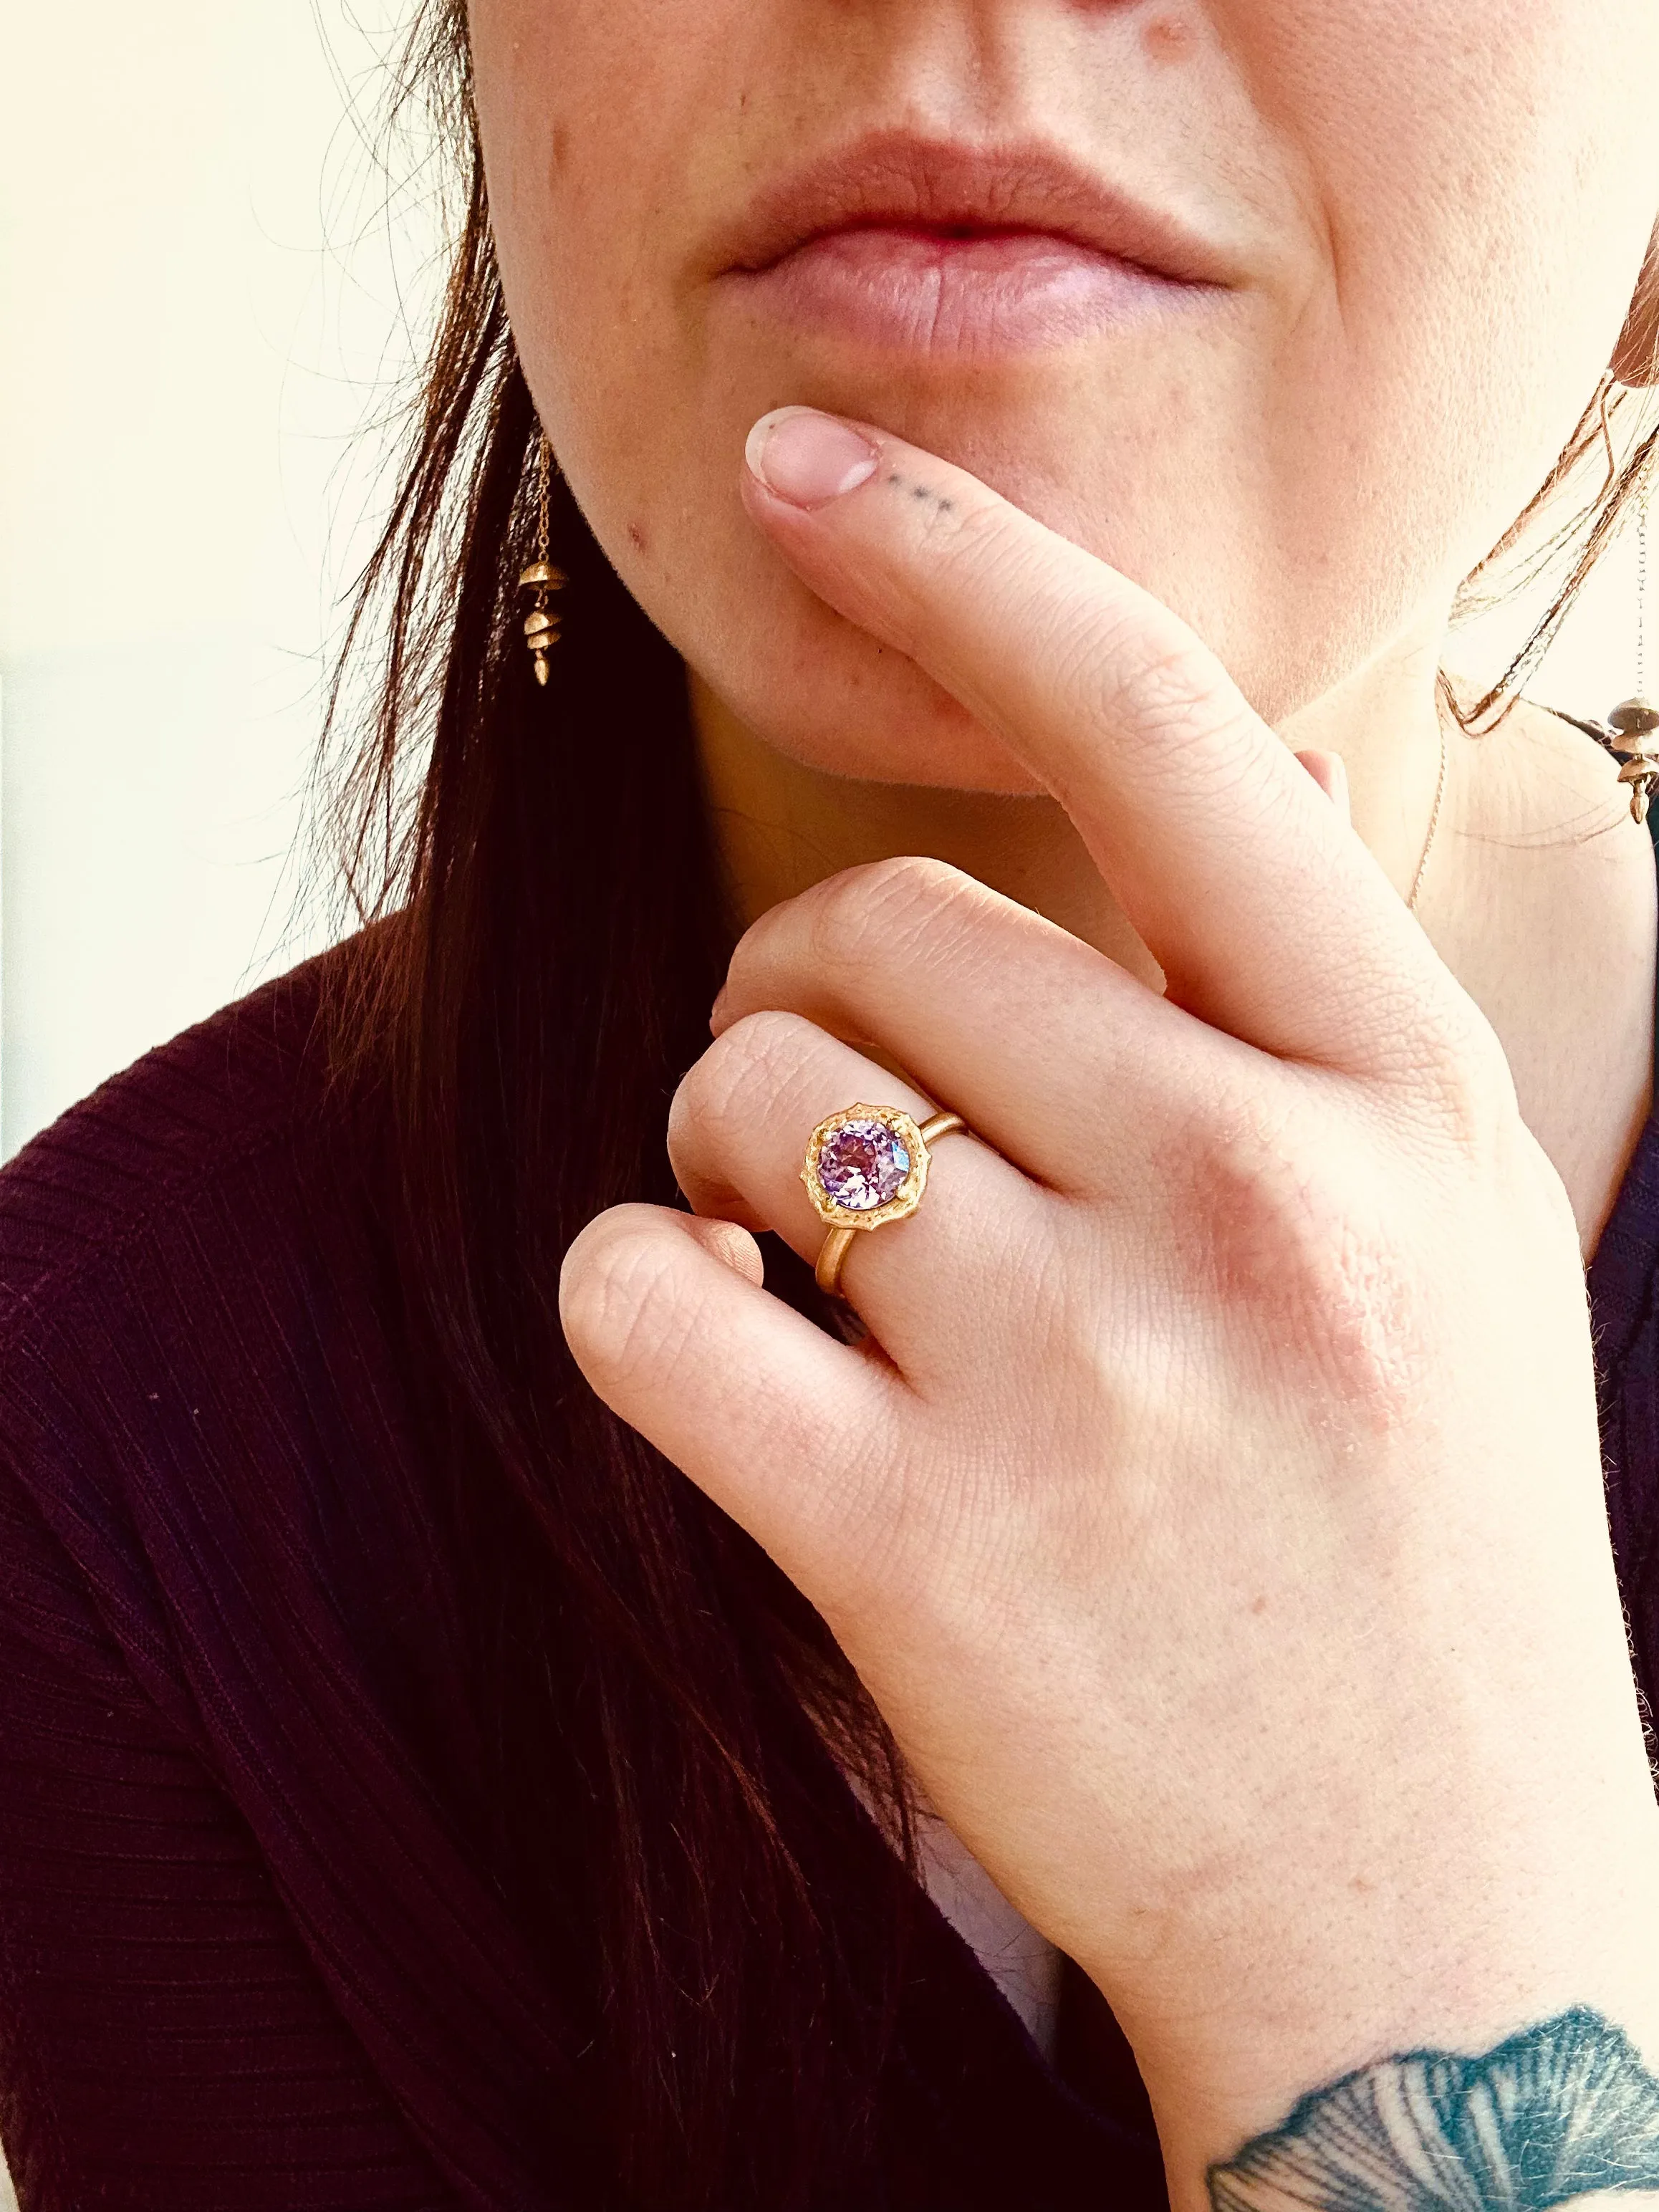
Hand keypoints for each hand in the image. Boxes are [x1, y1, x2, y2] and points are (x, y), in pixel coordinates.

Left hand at [559, 407, 1658, 2196]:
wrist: (1433, 1926)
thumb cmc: (1420, 1556)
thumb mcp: (1446, 1235)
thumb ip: (1289, 1019)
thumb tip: (1116, 807)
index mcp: (1400, 1091)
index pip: (1160, 732)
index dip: (967, 559)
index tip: (810, 463)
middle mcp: (1255, 1195)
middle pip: (874, 931)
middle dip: (810, 1007)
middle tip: (850, 1133)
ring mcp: (1086, 1375)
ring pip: (742, 1090)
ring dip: (724, 1152)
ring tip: (815, 1270)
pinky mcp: (913, 1544)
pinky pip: (637, 1293)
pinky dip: (633, 1298)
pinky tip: (726, 1358)